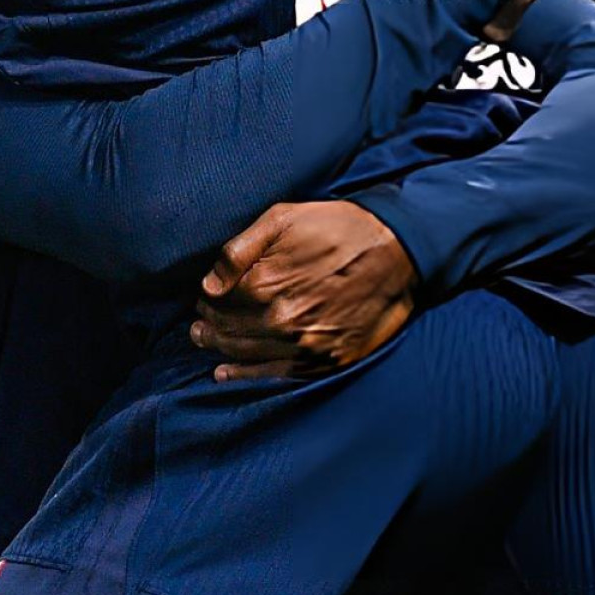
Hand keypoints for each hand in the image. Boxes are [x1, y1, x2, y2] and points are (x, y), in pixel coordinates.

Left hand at [191, 201, 418, 380]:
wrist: (396, 252)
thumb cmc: (337, 228)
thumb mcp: (283, 219)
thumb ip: (239, 250)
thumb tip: (209, 283)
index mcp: (265, 282)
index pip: (218, 301)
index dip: (207, 300)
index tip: (204, 298)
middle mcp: (280, 319)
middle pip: (228, 330)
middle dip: (209, 326)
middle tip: (198, 324)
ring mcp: (303, 345)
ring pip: (246, 354)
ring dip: (221, 349)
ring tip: (206, 342)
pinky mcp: (324, 361)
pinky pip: (274, 375)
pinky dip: (246, 376)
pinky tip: (226, 374)